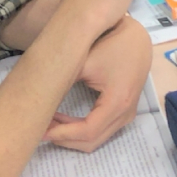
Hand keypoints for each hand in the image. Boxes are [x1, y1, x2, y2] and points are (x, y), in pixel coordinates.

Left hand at [43, 16, 151, 150]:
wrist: (136, 36)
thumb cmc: (110, 44)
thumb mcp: (84, 61)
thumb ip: (64, 83)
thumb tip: (40, 104)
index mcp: (117, 102)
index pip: (87, 131)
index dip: (63, 134)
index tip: (41, 130)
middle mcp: (126, 114)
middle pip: (92, 141)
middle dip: (65, 138)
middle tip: (41, 128)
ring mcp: (128, 114)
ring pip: (97, 139)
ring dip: (72, 136)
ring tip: (50, 123)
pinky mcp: (125, 111)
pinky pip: (102, 130)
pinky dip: (82, 130)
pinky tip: (64, 120)